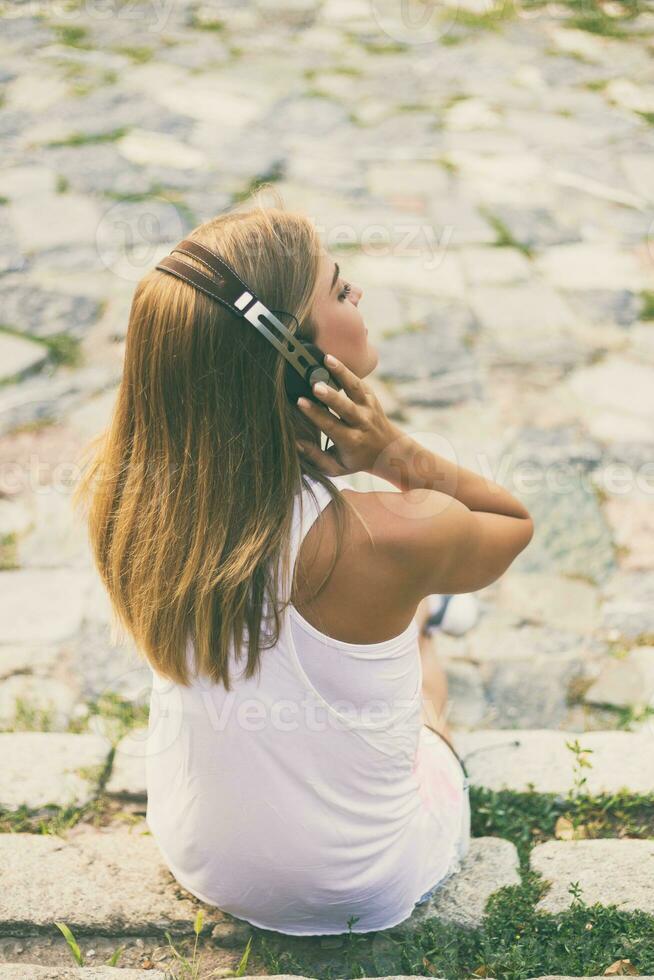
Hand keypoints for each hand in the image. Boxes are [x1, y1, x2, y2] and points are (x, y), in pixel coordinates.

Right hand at [295, 355, 399, 476]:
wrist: (388, 450)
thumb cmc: (356, 459)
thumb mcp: (336, 467)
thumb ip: (316, 457)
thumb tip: (296, 443)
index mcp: (352, 441)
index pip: (331, 425)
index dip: (315, 414)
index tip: (300, 402)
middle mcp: (362, 423)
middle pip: (345, 407)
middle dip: (330, 395)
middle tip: (315, 386)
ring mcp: (369, 408)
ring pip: (355, 388)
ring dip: (341, 373)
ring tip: (327, 360)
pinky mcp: (371, 397)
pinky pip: (359, 382)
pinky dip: (346, 371)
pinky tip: (331, 361)